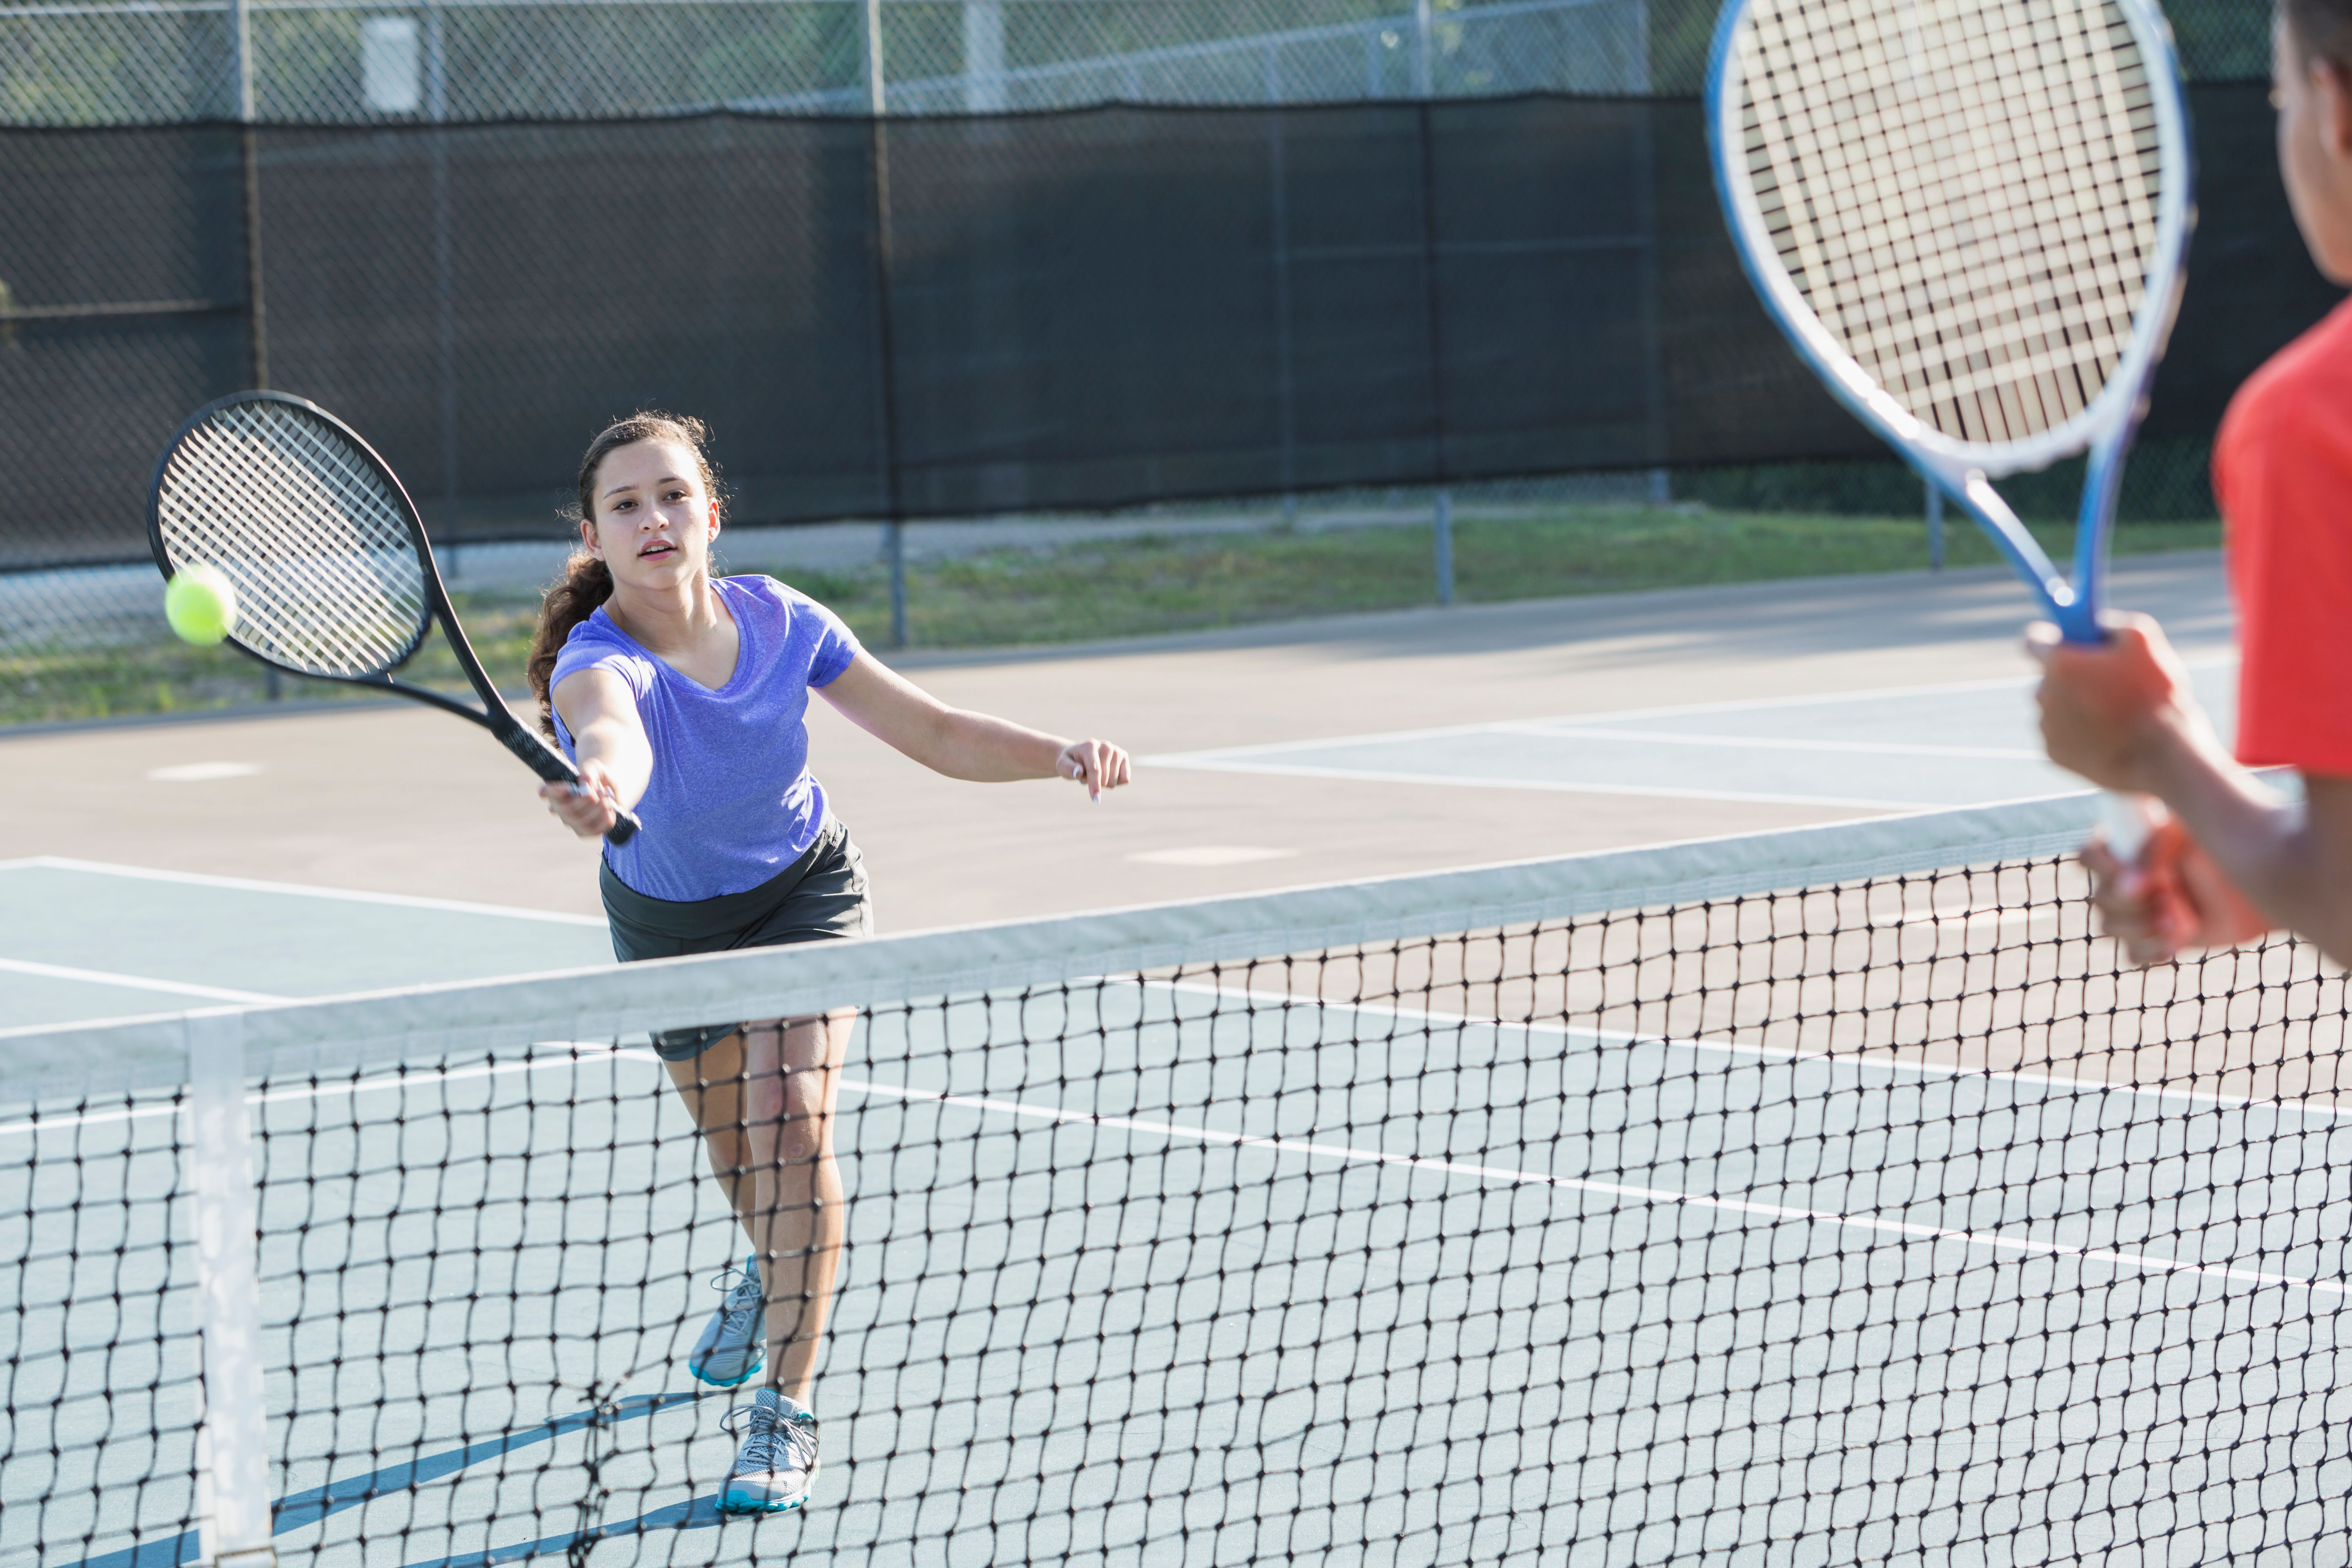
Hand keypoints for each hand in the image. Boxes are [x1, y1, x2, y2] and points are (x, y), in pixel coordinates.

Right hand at [540, 760, 622, 839]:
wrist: (612, 789)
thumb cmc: (598, 777)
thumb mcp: (595, 768)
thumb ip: (589, 772)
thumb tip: (585, 783)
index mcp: (557, 789)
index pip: (545, 791)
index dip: (553, 792)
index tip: (567, 788)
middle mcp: (559, 808)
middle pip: (567, 810)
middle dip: (587, 800)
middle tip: (601, 790)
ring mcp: (571, 822)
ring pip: (581, 822)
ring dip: (599, 809)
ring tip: (607, 797)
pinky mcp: (585, 831)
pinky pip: (594, 830)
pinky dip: (605, 819)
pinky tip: (610, 809)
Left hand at [1056, 738, 1132, 801]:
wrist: (1079, 754)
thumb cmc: (1070, 762)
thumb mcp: (1062, 765)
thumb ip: (1068, 768)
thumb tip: (1079, 772)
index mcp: (1090, 746)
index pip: (1095, 769)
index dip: (1095, 785)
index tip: (1095, 799)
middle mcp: (1105, 746)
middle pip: (1105, 779)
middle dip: (1094, 784)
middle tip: (1086, 776)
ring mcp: (1116, 750)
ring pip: (1114, 781)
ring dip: (1103, 783)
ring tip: (1095, 774)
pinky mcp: (1124, 756)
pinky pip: (1125, 779)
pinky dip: (1115, 782)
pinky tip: (1107, 774)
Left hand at [2027, 612, 2197, 792]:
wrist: (2162, 758)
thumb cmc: (2156, 697)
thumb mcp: (2145, 641)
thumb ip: (2112, 623)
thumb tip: (2096, 622)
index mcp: (2059, 664)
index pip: (2033, 640)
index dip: (2052, 637)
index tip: (2068, 641)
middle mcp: (2042, 694)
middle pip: (2049, 676)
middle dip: (2073, 675)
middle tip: (2108, 682)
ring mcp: (2046, 726)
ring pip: (2054, 705)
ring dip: (2075, 703)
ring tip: (2115, 713)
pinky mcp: (2053, 753)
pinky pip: (2061, 732)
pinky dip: (2078, 731)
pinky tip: (2108, 735)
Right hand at [2081, 810, 2270, 964]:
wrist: (2270, 884)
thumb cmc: (2232, 846)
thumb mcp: (2192, 834)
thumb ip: (2155, 845)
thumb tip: (2130, 881)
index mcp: (2129, 842)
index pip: (2090, 855)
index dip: (2105, 869)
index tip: (2143, 878)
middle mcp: (2129, 875)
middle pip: (2099, 896)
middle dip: (2133, 904)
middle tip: (2171, 898)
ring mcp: (2142, 908)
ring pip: (2109, 926)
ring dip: (2141, 927)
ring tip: (2180, 922)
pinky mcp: (2158, 936)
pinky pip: (2131, 954)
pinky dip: (2149, 950)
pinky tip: (2174, 943)